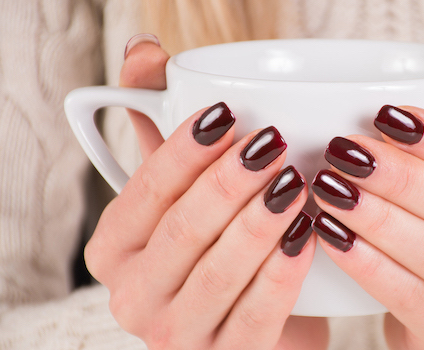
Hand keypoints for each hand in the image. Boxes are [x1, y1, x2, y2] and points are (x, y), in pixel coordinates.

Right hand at [84, 35, 327, 349]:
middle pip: (183, 230)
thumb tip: (145, 52)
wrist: (250, 327)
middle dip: (229, 182)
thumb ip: (162, 128)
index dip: (185, 150)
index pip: (146, 191)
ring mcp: (177, 335)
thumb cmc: (213, 248)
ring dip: (260, 221)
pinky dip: (284, 271)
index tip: (229, 113)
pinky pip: (258, 313)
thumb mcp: (183, 191)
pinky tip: (309, 234)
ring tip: (297, 182)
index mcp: (114, 249)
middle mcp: (134, 296)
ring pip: (219, 270)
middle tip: (273, 144)